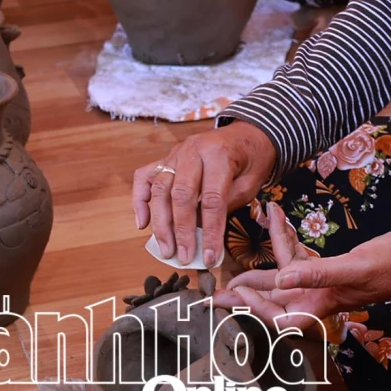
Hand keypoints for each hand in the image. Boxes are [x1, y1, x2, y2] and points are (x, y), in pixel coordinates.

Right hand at [132, 121, 277, 268]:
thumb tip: (205, 237)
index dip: (210, 231)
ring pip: (159, 189)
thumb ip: (226, 205)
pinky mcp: (165, 158)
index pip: (211, 199)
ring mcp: (176, 153)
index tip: (210, 257)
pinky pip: (144, 177)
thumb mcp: (251, 183)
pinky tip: (142, 223)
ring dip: (160, 223)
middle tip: (184, 257)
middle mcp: (193, 151)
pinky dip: (139, 200)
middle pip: (180, 194)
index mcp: (219, 155)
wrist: (246, 133)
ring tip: (166, 249)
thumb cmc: (251, 160)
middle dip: (181, 231)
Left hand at [219, 202, 390, 328]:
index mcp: (321, 306)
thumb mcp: (355, 268)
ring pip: (282, 276)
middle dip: (244, 292)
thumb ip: (318, 274)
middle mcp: (317, 298)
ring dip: (264, 259)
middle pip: (271, 300)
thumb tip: (282, 281)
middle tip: (216, 288)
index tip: (233, 292)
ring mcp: (322, 284)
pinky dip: (287, 238)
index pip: (278, 315)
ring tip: (241, 249)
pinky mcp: (328, 267)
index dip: (253, 308)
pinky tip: (277, 217)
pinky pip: (299, 256)